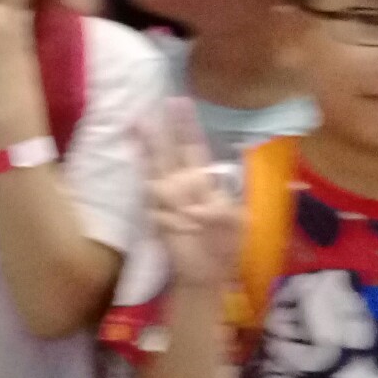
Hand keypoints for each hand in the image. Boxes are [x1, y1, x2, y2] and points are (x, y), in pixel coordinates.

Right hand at [144, 97, 242, 288]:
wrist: (205, 276)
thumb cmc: (223, 247)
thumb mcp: (238, 221)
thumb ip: (228, 205)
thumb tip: (221, 197)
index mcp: (203, 183)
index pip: (194, 147)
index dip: (187, 126)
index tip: (180, 101)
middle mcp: (183, 187)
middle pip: (172, 152)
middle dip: (165, 130)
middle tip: (159, 103)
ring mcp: (168, 201)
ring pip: (157, 169)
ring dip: (149, 148)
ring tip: (139, 125)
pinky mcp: (158, 218)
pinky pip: (152, 198)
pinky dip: (146, 181)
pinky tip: (143, 167)